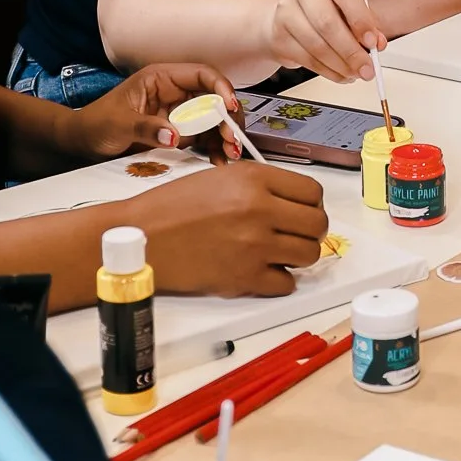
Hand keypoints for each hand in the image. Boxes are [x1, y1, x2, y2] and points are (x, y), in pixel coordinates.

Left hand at [72, 63, 242, 162]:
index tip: (229, 106)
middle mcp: (175, 93)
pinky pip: (204, 139)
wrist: (83, 143)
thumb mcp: (117, 124)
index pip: (201, 75)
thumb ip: (145, 127)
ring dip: (225, 137)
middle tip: (233, 140)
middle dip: (227, 119)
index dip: (220, 87)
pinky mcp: (179, 133)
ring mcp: (179, 114)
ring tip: (230, 156)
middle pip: (214, 99)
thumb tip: (174, 135)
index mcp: (162, 79)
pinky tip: (218, 162)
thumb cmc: (95, 123)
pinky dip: (214, 150)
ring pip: (213, 121)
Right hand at [136, 164, 327, 296]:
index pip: (313, 192)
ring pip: (309, 255)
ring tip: (278, 252)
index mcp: (255, 179)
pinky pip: (287, 284)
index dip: (312, 204)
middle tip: (294, 234)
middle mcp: (260, 210)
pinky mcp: (244, 279)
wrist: (142, 236)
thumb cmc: (174, 206)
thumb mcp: (221, 176)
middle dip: (310, 231)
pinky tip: (261, 270)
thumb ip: (261, 186)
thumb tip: (294, 203)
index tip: (302, 211)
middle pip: (318, 224)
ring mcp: (255, 246)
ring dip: (298, 256)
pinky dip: (279, 280)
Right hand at [263, 0, 383, 82]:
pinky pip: (306, 59)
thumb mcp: (353, 7)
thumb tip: (377, 44)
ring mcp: (286, 9)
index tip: (372, 42)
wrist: (293, 13)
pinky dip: (328, 71)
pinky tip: (340, 73)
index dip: (360, 20)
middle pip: (327, 22)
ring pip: (316, 44)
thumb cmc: (330, 7)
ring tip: (355, 72)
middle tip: (366, 66)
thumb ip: (368, 24)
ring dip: (340, 64)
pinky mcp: (279, 34)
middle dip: (350, 50)